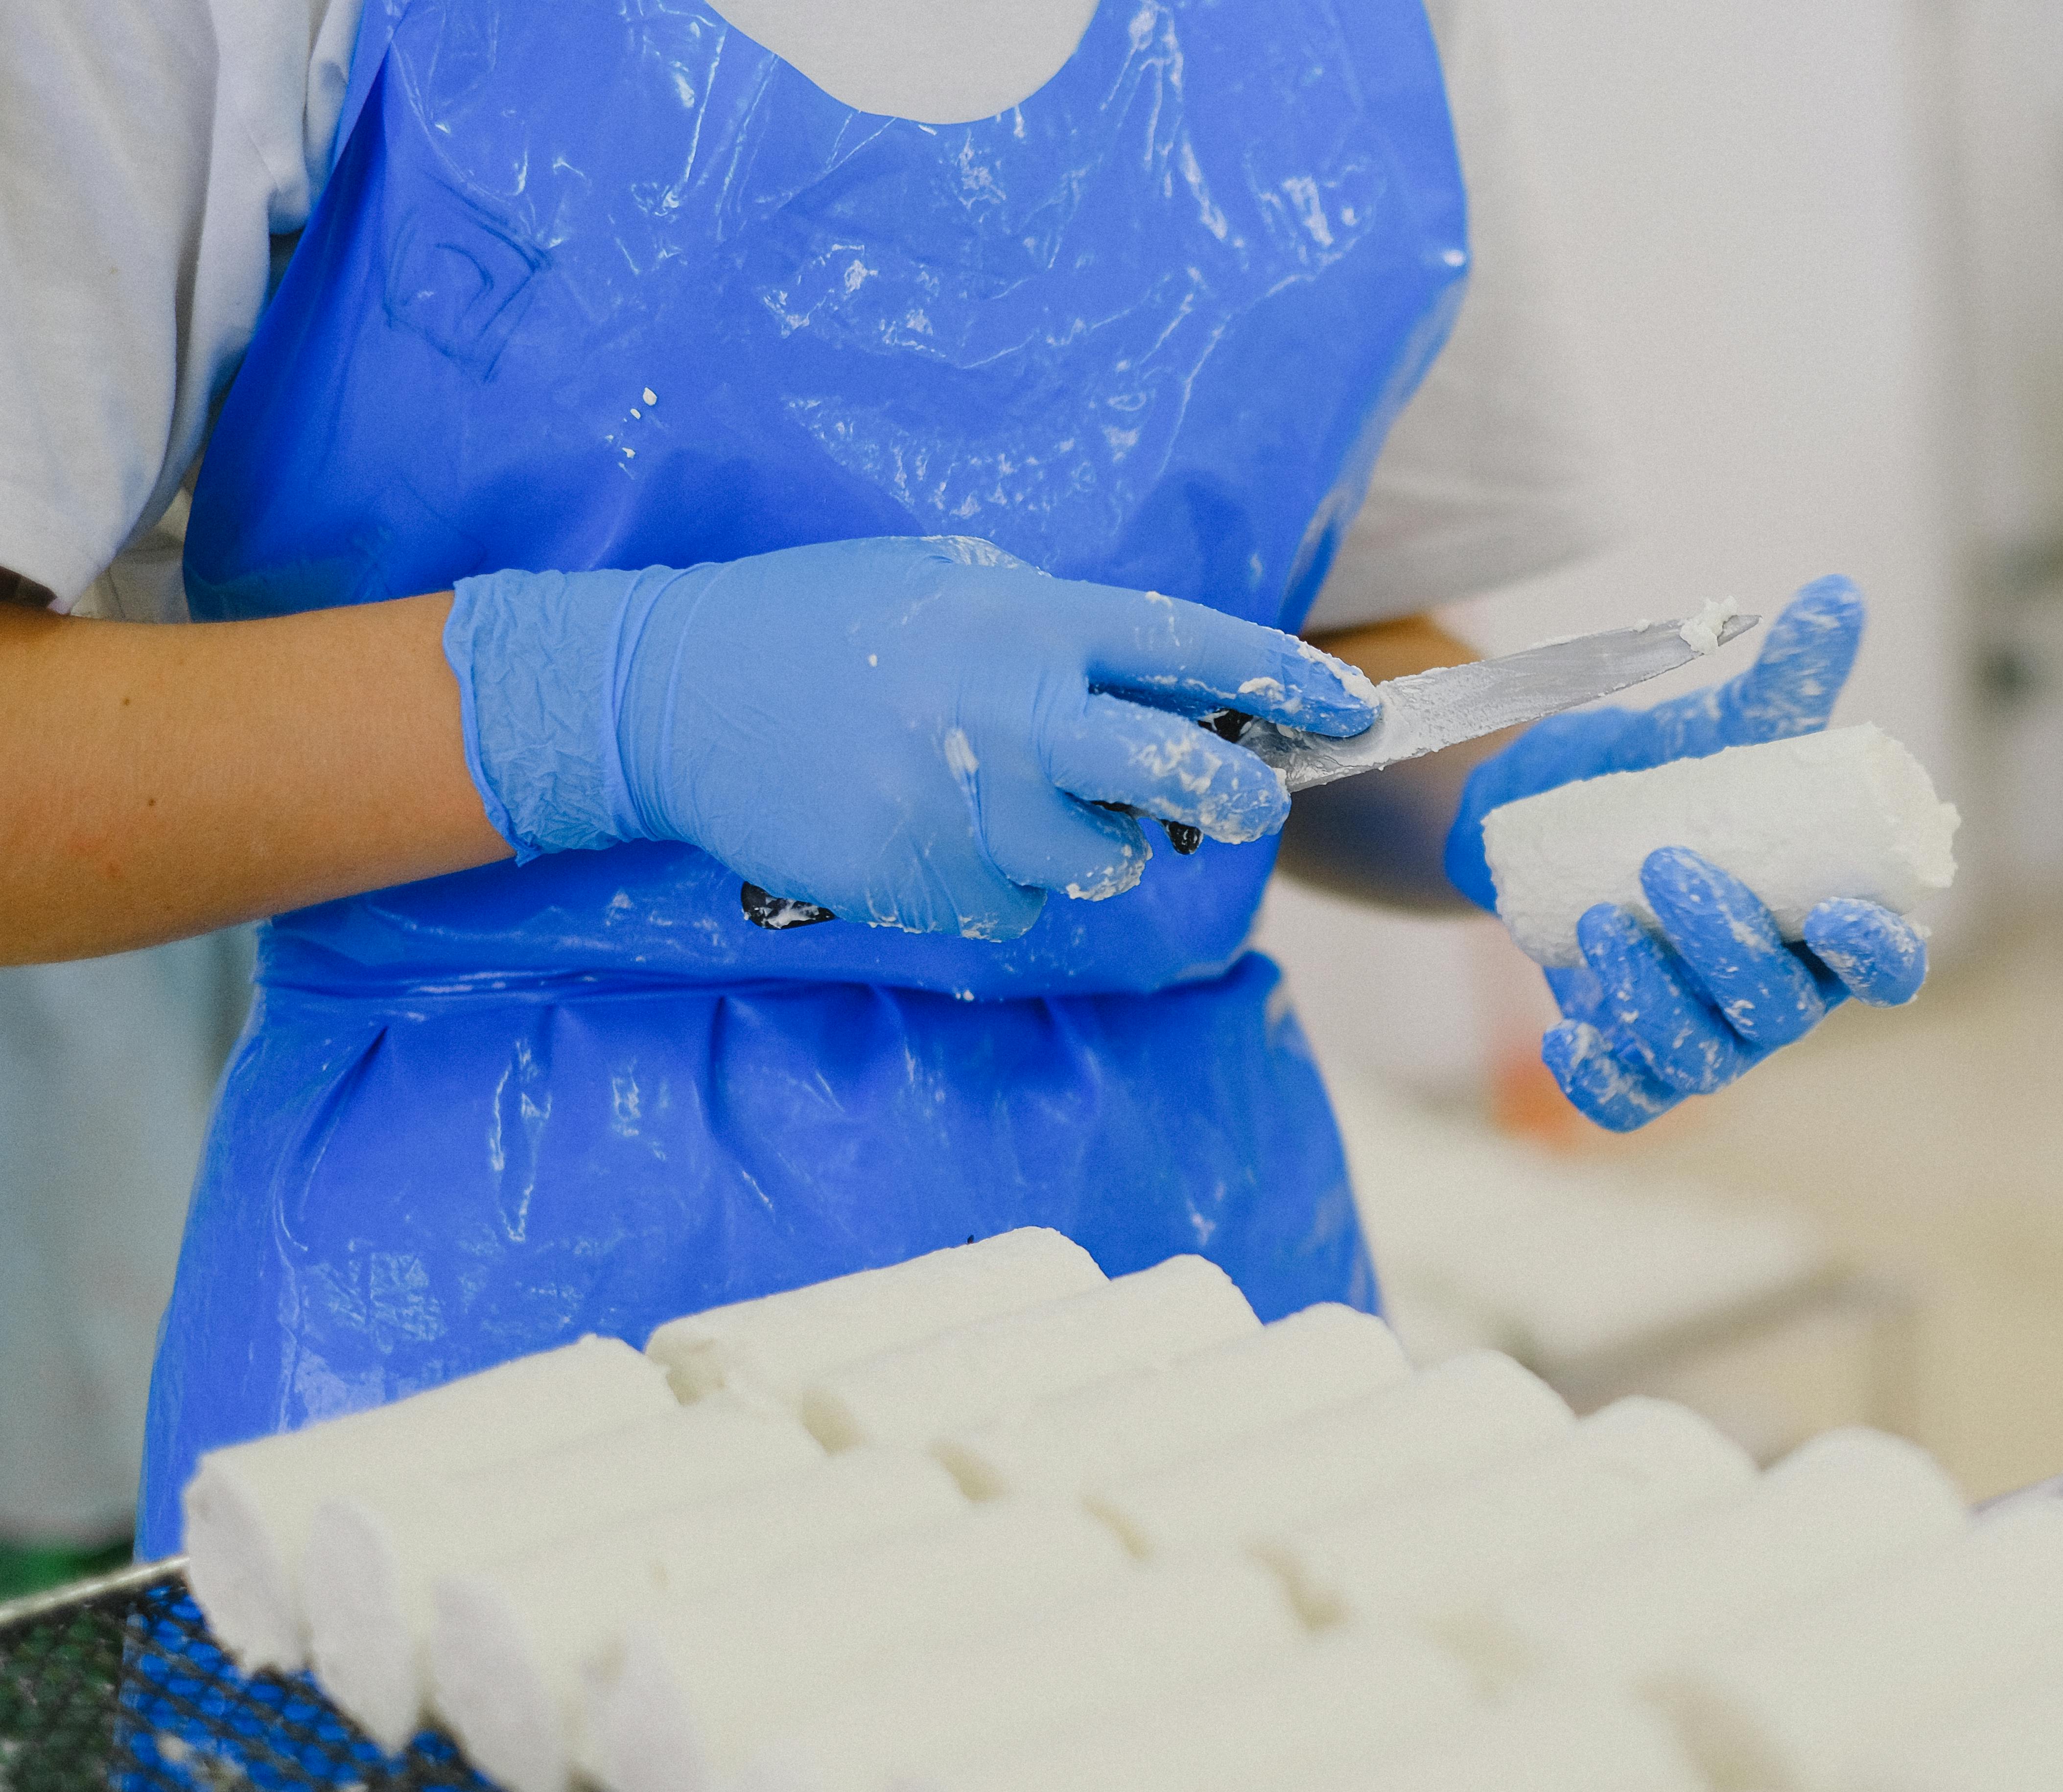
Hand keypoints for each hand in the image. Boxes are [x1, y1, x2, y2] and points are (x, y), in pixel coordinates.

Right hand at [445, 535, 1373, 939]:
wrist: (668, 695)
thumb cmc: (815, 623)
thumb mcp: (941, 575)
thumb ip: (1050, 624)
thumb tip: (1154, 678)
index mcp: (1027, 619)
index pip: (1197, 649)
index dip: (1290, 681)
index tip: (1355, 709)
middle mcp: (1013, 712)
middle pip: (1185, 773)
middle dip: (1239, 797)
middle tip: (1245, 802)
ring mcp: (968, 807)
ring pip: (1101, 863)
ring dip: (1090, 847)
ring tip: (1017, 802)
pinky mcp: (922, 881)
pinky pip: (1014, 907)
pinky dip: (999, 884)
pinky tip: (935, 834)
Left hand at [1444, 575, 1928, 1129]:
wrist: (1552, 821)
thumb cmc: (1668, 780)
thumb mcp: (1723, 732)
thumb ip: (1787, 681)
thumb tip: (1836, 594)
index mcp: (1829, 928)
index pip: (1885, 967)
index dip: (1874, 955)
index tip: (1835, 914)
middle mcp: (1782, 995)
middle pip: (1784, 1010)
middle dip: (1729, 948)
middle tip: (1667, 867)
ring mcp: (1709, 1036)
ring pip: (1704, 1056)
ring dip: (1658, 1000)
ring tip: (1605, 923)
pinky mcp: (1633, 1060)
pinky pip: (1627, 1100)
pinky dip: (1601, 1080)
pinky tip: (1568, 1035)